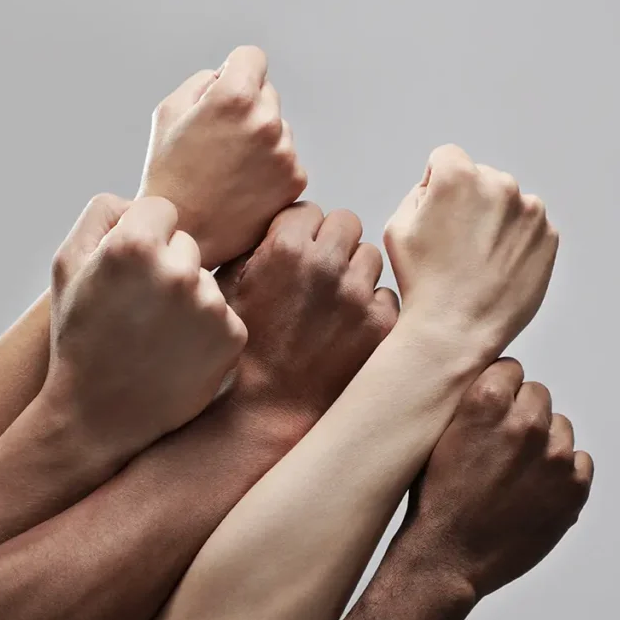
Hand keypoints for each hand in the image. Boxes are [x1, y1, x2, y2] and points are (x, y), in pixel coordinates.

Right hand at [44, 193, 247, 468]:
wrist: (99, 415)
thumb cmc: (80, 336)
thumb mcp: (66, 266)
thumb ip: (102, 213)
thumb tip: (140, 200)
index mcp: (135, 246)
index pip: (162, 209)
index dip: (143, 236)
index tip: (130, 269)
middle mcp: (179, 271)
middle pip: (188, 244)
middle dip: (168, 266)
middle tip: (140, 308)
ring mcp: (211, 305)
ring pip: (206, 279)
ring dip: (188, 298)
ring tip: (156, 333)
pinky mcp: (233, 335)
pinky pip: (223, 312)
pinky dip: (206, 329)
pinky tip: (177, 351)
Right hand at [139, 46, 307, 267]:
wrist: (186, 234)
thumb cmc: (170, 174)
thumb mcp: (169, 112)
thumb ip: (205, 81)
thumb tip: (230, 75)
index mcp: (235, 97)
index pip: (252, 57)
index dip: (235, 70)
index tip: (226, 89)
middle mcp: (267, 122)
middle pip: (267, 93)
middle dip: (247, 107)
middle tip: (218, 141)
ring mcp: (285, 153)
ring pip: (278, 128)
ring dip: (261, 139)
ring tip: (229, 169)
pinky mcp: (295, 180)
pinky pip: (287, 158)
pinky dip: (270, 168)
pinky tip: (243, 186)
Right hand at [217, 202, 398, 425]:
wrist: (272, 408)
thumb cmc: (247, 349)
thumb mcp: (231, 289)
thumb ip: (255, 247)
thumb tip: (277, 225)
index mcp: (285, 248)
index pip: (308, 210)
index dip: (301, 232)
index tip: (296, 253)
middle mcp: (326, 265)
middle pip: (346, 222)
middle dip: (333, 243)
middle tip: (320, 273)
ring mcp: (358, 295)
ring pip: (370, 256)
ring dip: (356, 273)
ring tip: (335, 303)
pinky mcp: (381, 323)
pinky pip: (387, 296)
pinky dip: (372, 308)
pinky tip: (350, 327)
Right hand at [383, 144, 557, 359]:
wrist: (455, 331)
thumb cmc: (422, 283)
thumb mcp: (397, 227)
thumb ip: (418, 192)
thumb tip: (437, 186)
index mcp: (459, 176)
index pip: (447, 158)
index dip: (436, 185)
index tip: (437, 215)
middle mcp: (500, 185)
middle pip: (482, 179)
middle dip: (470, 202)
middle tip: (456, 245)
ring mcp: (530, 212)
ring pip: (509, 204)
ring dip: (496, 222)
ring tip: (477, 261)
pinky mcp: (549, 238)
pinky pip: (529, 229)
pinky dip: (516, 243)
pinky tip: (496, 269)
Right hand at [399, 358, 592, 598]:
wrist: (447, 557)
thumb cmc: (437, 498)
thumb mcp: (438, 435)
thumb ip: (472, 402)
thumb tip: (498, 381)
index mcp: (487, 402)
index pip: (512, 369)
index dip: (500, 389)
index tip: (492, 410)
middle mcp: (526, 423)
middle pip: (539, 395)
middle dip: (523, 414)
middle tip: (503, 447)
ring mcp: (555, 456)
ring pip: (561, 427)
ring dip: (544, 444)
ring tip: (517, 473)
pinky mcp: (574, 488)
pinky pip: (580, 461)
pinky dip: (562, 473)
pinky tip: (535, 490)